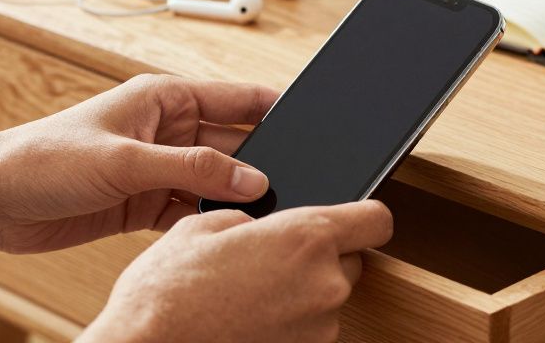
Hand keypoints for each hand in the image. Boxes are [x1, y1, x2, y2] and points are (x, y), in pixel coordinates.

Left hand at [0, 74, 276, 253]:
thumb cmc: (42, 157)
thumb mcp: (125, 161)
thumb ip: (191, 170)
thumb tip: (251, 178)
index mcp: (165, 98)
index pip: (239, 97)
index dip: (277, 109)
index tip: (315, 127)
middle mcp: (167, 129)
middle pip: (233, 145)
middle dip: (259, 165)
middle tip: (288, 188)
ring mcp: (158, 168)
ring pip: (215, 183)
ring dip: (231, 200)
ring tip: (255, 218)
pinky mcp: (145, 202)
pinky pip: (191, 211)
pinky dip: (205, 224)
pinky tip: (219, 236)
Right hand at [81, 201, 393, 342]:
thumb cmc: (167, 292)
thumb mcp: (205, 225)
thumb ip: (254, 219)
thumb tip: (264, 226)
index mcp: (306, 238)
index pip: (377, 220)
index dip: (366, 215)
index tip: (355, 217)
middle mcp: (323, 284)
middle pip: (351, 261)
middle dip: (320, 257)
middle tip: (274, 259)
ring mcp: (317, 329)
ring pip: (327, 298)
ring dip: (301, 292)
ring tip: (250, 292)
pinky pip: (308, 329)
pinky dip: (287, 321)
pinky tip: (249, 316)